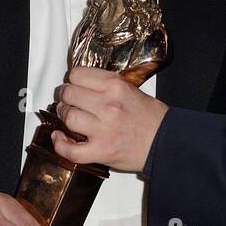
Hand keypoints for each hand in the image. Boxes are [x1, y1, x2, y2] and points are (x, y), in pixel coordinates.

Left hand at [51, 67, 167, 173]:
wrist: (165, 142)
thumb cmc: (151, 117)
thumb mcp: (131, 89)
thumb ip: (107, 85)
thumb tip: (83, 84)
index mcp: (115, 86)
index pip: (77, 74)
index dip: (73, 80)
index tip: (75, 85)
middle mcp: (107, 105)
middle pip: (69, 94)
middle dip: (65, 97)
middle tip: (68, 101)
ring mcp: (103, 129)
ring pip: (68, 117)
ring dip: (64, 117)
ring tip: (69, 118)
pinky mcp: (101, 151)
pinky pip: (70, 149)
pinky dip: (60, 144)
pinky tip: (59, 138)